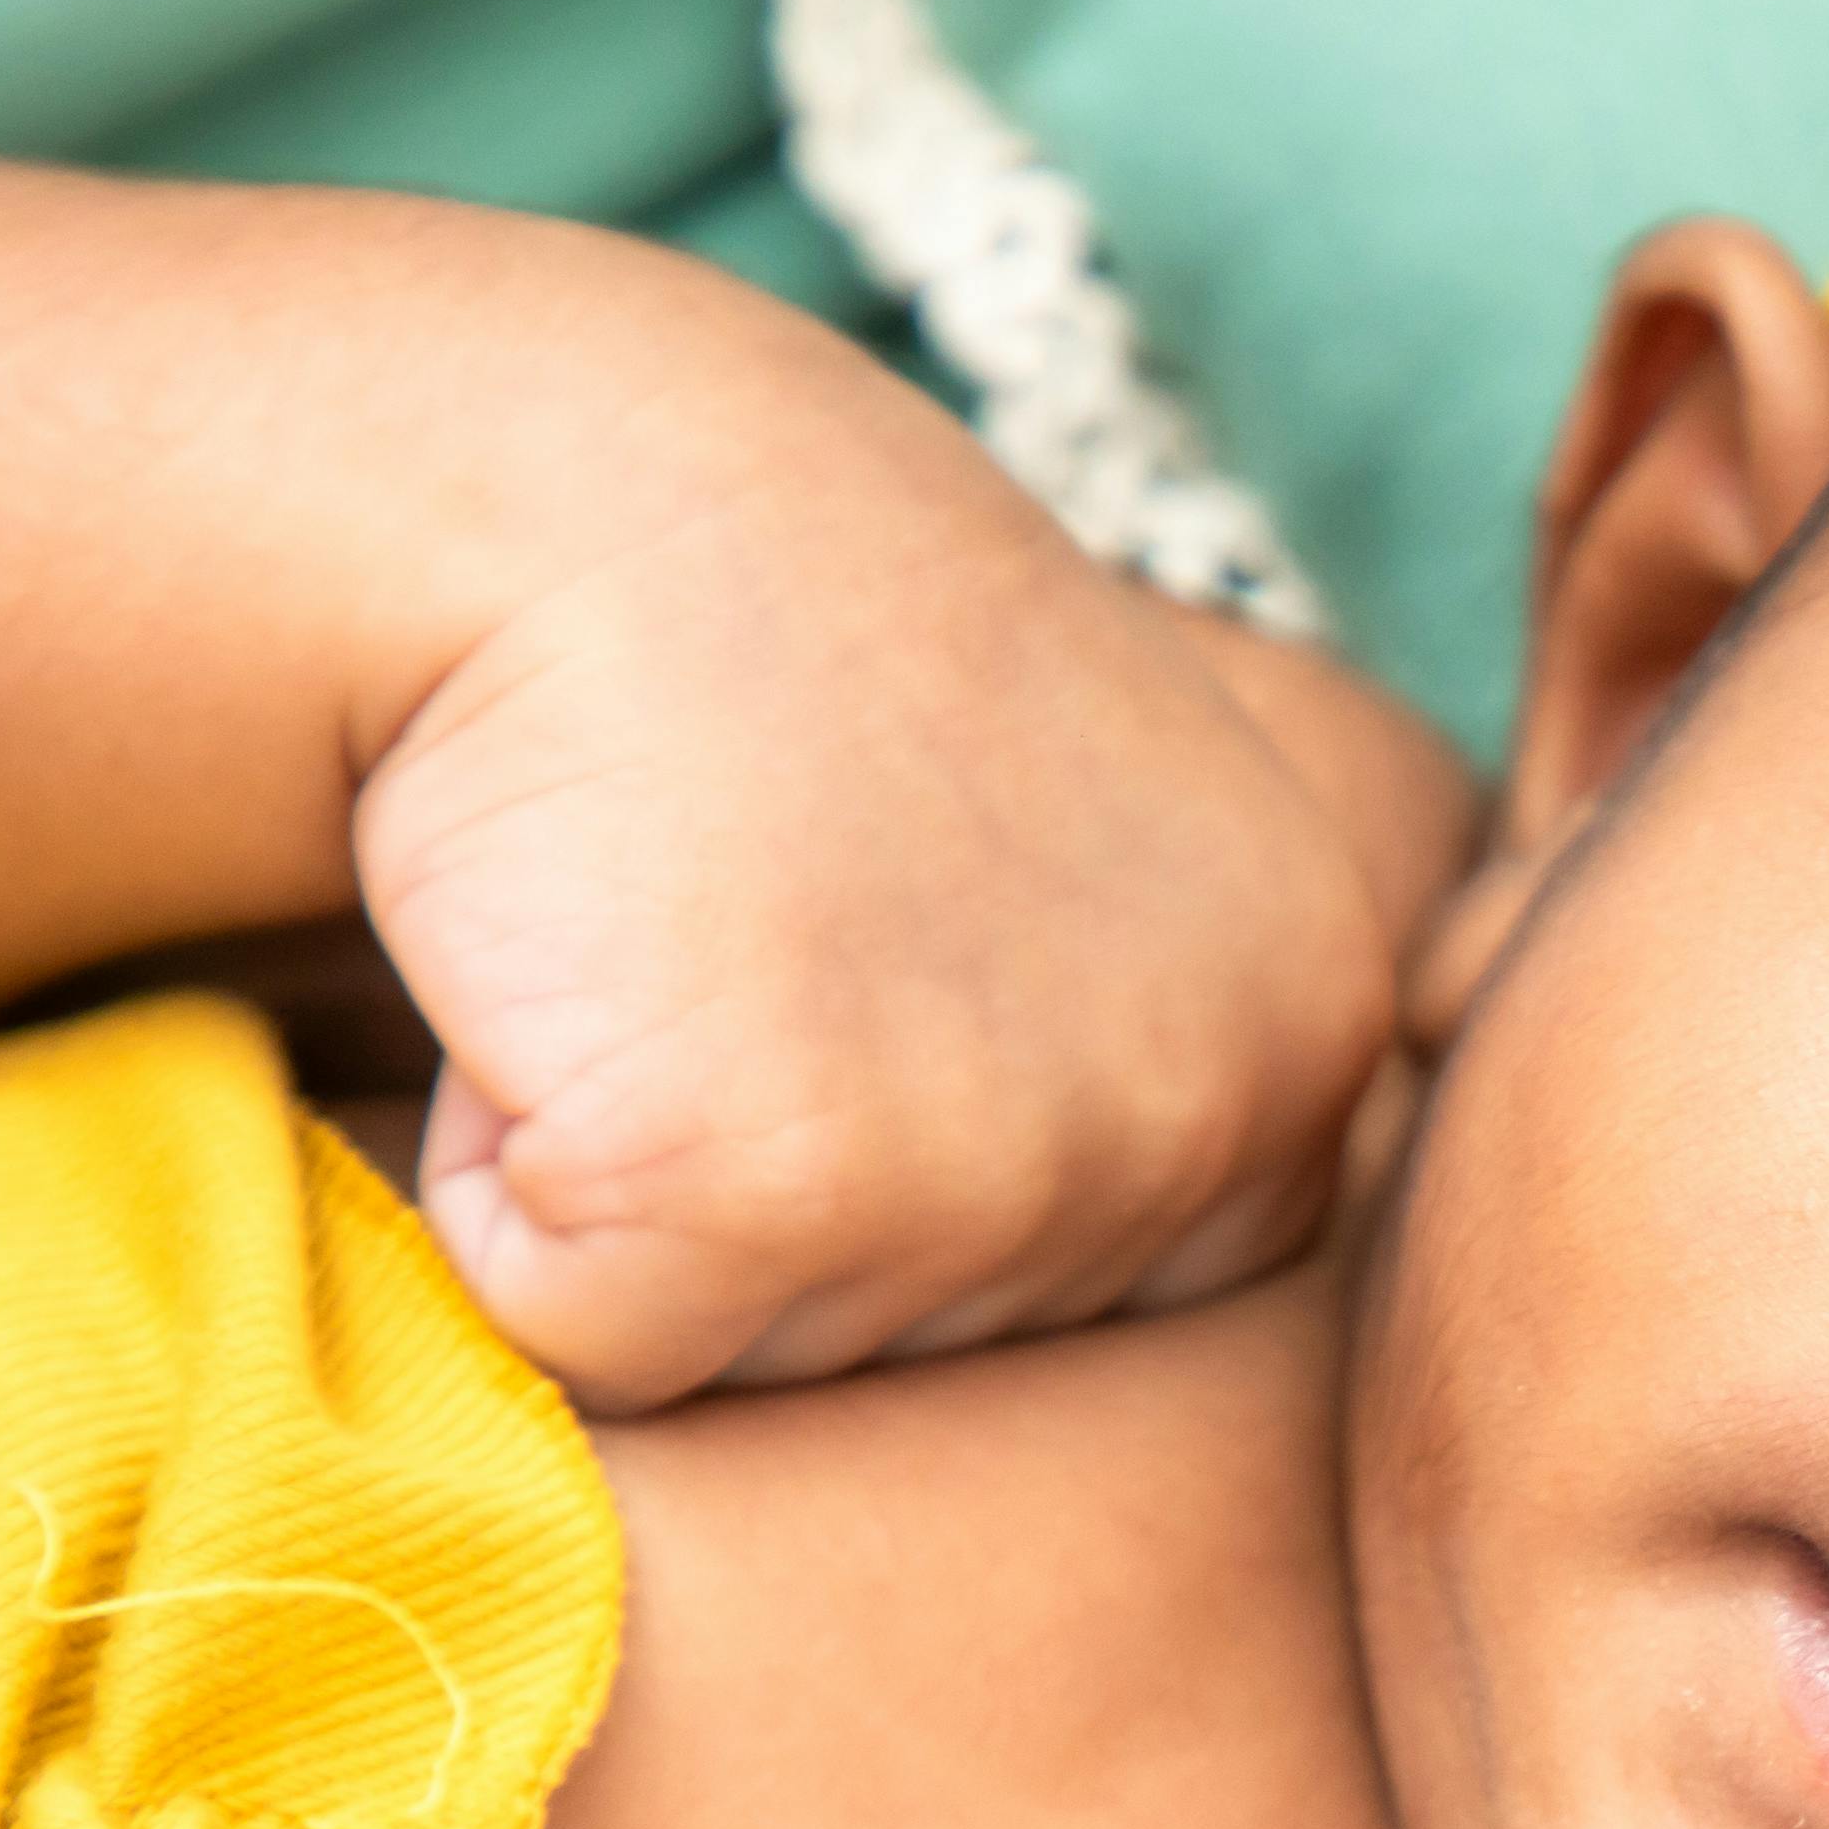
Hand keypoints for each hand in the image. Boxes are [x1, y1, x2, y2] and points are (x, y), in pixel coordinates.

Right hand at [363, 431, 1420, 1408]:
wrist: (574, 480)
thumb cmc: (796, 642)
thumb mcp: (1106, 834)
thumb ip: (1154, 1039)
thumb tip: (1107, 1232)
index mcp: (1315, 1032)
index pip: (1100, 1289)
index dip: (912, 1124)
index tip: (868, 915)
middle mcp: (1214, 1116)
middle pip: (930, 1339)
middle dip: (783, 1166)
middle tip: (742, 905)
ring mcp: (1006, 1165)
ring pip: (764, 1348)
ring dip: (651, 1169)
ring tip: (658, 926)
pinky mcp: (760, 1190)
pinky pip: (590, 1328)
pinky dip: (512, 1182)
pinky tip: (563, 970)